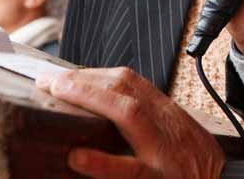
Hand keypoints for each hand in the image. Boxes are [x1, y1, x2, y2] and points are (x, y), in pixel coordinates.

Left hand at [36, 67, 225, 177]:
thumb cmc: (196, 168)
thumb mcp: (175, 137)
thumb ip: (145, 122)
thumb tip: (102, 111)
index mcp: (167, 116)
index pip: (129, 82)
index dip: (93, 74)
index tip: (62, 75)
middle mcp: (167, 127)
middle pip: (126, 89)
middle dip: (84, 80)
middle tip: (47, 80)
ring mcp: (166, 154)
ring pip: (129, 114)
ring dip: (91, 97)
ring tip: (58, 93)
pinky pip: (131, 171)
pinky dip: (103, 163)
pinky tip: (77, 157)